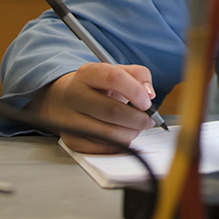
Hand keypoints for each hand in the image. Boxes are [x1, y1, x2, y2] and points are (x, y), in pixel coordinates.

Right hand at [27, 63, 157, 152]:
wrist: (68, 99)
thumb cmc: (100, 86)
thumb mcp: (119, 71)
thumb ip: (139, 75)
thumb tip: (149, 94)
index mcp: (88, 73)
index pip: (114, 78)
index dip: (135, 91)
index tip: (147, 102)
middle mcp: (74, 95)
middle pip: (112, 111)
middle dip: (138, 119)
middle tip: (148, 120)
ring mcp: (69, 120)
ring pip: (108, 133)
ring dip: (131, 133)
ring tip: (137, 128)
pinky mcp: (71, 140)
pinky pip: (101, 148)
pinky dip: (119, 144)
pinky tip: (124, 135)